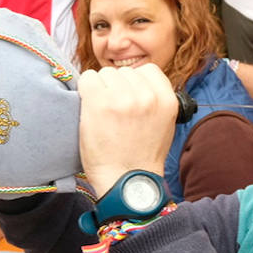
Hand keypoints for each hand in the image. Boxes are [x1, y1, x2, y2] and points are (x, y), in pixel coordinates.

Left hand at [76, 65, 176, 197]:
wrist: (126, 182)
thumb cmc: (141, 157)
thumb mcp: (163, 124)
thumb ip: (155, 100)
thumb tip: (136, 82)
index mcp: (167, 99)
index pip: (148, 70)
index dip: (135, 83)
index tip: (128, 98)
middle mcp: (147, 96)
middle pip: (124, 72)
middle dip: (117, 88)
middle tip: (114, 112)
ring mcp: (123, 98)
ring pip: (105, 74)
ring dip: (100, 89)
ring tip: (103, 114)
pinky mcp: (100, 103)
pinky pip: (87, 78)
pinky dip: (85, 90)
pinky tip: (90, 109)